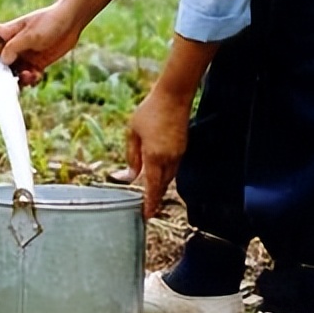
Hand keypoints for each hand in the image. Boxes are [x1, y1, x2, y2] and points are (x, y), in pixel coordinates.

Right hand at [0, 3, 80, 87]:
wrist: (72, 22)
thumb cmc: (49, 21)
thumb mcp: (30, 35)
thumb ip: (14, 47)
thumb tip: (2, 61)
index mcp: (8, 33)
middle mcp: (15, 45)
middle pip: (0, 61)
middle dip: (2, 72)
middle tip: (7, 78)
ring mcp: (26, 54)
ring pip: (15, 72)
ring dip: (19, 78)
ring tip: (28, 77)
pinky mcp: (38, 62)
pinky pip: (30, 75)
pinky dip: (32, 79)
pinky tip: (37, 76)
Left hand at [126, 86, 191, 219]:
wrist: (173, 96)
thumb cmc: (150, 111)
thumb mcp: (133, 132)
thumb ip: (132, 155)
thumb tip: (131, 174)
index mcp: (154, 156)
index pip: (151, 187)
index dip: (149, 203)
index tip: (146, 216)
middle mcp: (169, 159)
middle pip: (162, 186)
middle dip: (155, 198)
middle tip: (147, 210)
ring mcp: (178, 154)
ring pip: (169, 178)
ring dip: (160, 187)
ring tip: (151, 196)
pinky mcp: (182, 148)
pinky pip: (173, 168)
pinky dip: (165, 175)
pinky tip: (158, 175)